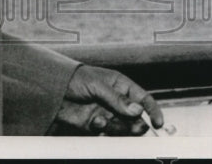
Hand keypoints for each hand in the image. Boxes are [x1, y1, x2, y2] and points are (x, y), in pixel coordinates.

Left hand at [49, 64, 163, 135]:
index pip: (142, 98)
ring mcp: (106, 113)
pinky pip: (106, 131)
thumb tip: (138, 111)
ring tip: (110, 122)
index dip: (152, 110)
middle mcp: (116, 101)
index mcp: (120, 85)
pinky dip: (103, 129)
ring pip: (122, 126)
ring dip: (120, 128)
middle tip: (137, 129)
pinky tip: (96, 122)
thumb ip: (117, 100)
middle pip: (134, 117)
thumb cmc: (76, 79)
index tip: (159, 123)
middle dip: (136, 124)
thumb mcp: (97, 85)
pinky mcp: (94, 124)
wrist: (52, 89)